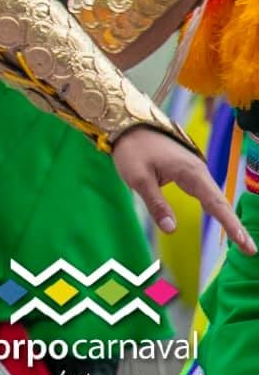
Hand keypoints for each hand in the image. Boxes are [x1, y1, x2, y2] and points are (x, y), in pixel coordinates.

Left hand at [112, 127, 254, 254]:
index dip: (231, 225)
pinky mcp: (188, 173)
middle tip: (251, 250)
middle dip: (236, 226)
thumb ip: (155, 204)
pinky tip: (224, 220)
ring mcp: (195, 171)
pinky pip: (206, 194)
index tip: (246, 243)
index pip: (216, 204)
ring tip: (241, 240)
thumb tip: (171, 230)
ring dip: (228, 218)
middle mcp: (199, 172)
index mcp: (191, 172)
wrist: (128, 124)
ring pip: (215, 198)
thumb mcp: (138, 177)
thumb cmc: (133, 149)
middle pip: (221, 203)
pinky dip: (217, 209)